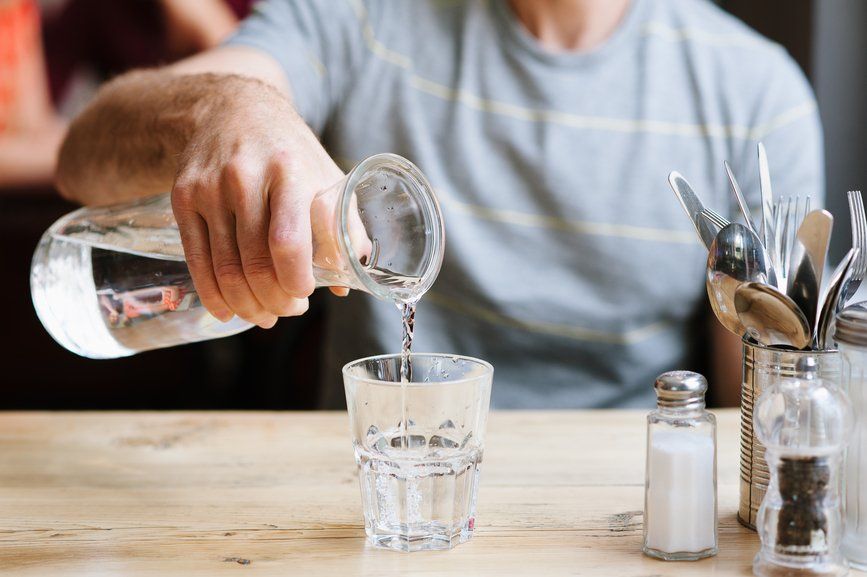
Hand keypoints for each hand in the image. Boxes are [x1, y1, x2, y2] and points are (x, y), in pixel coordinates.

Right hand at [170, 84, 343, 327]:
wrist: (231, 109)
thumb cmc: (289, 151)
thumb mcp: (326, 176)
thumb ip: (344, 227)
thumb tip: (347, 284)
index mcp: (290, 171)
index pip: (288, 241)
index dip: (295, 280)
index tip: (304, 295)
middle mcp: (244, 178)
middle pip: (255, 263)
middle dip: (274, 300)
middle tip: (288, 310)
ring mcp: (209, 188)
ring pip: (225, 269)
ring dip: (247, 304)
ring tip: (264, 315)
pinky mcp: (183, 198)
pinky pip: (197, 260)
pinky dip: (213, 294)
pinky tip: (228, 310)